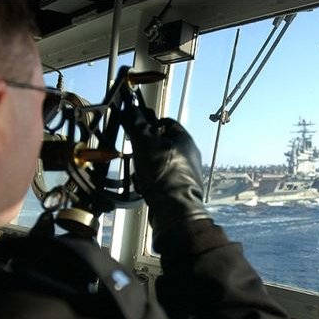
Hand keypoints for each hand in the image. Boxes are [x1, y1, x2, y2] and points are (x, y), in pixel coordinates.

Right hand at [122, 103, 209, 246]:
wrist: (174, 209)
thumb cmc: (163, 172)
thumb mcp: (145, 142)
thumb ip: (137, 124)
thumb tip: (129, 108)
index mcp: (184, 139)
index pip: (166, 122)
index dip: (149, 121)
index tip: (135, 125)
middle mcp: (188, 155)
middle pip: (162, 143)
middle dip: (145, 145)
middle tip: (134, 149)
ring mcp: (186, 174)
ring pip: (160, 162)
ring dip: (146, 164)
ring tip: (137, 170)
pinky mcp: (179, 190)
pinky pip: (161, 180)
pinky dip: (150, 181)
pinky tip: (142, 185)